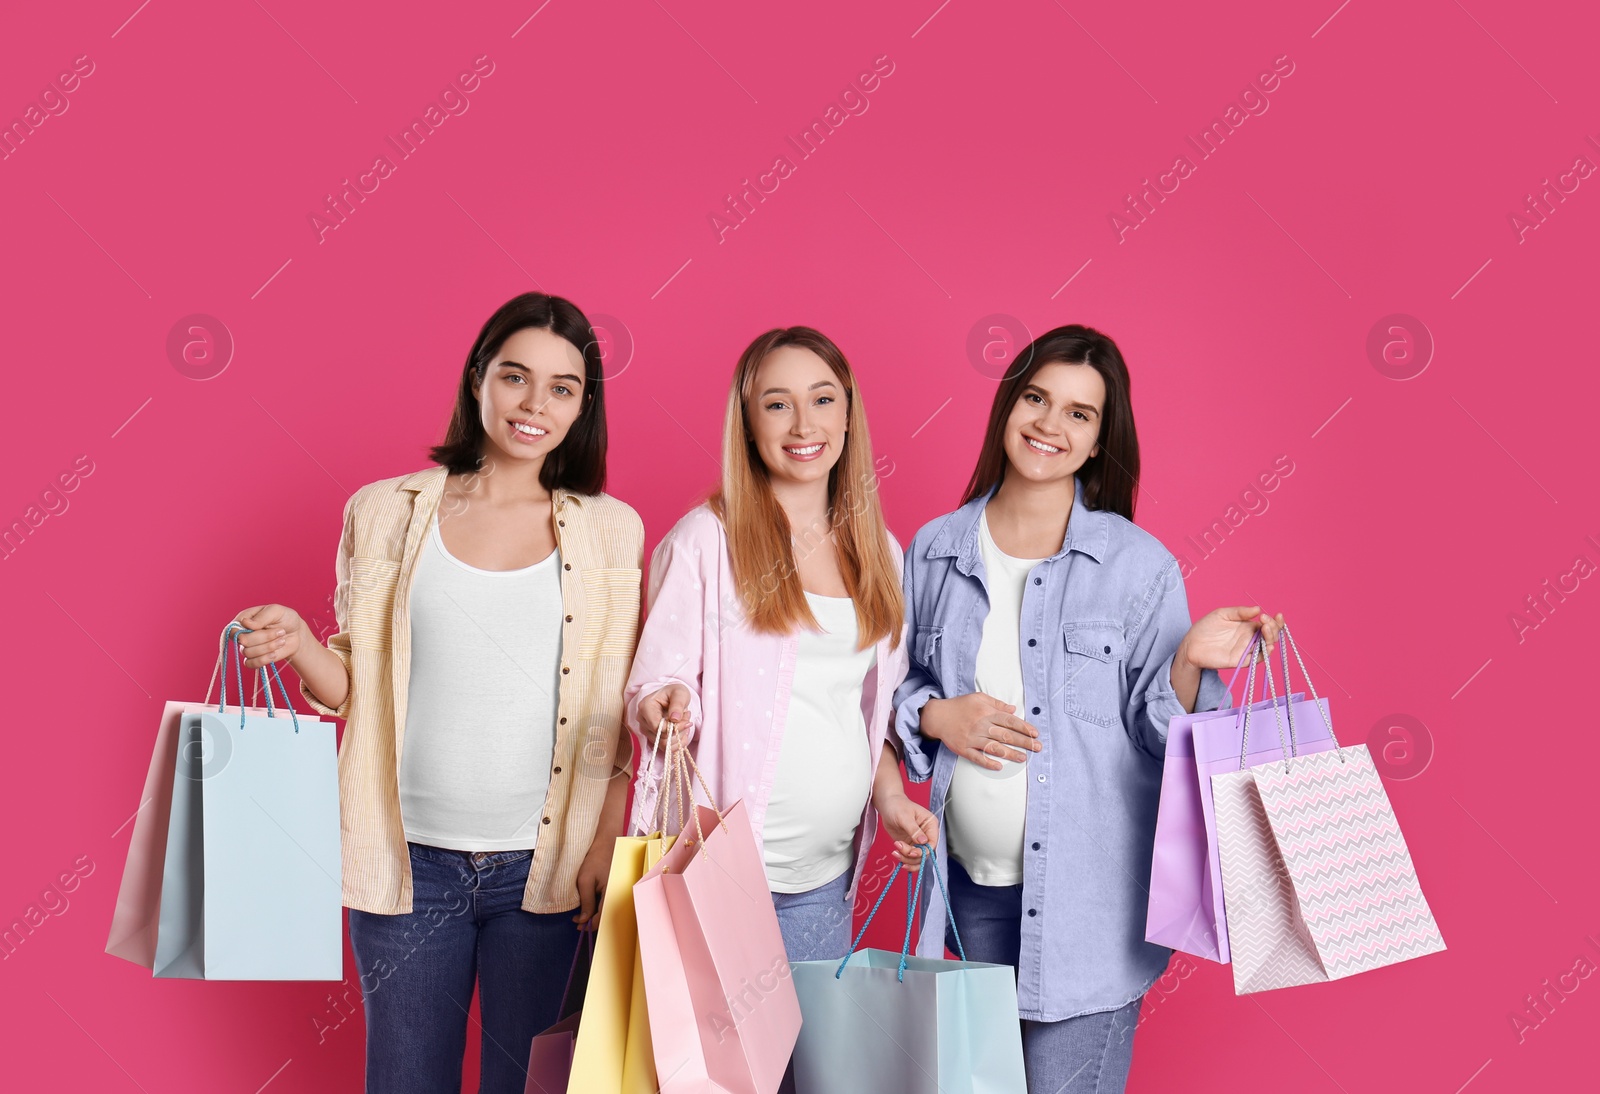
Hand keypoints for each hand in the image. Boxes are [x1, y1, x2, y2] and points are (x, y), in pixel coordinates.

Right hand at [233, 605, 307, 670]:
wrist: (297, 633)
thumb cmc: (285, 618)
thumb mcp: (277, 611)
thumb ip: (262, 617)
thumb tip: (246, 623)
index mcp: (244, 620)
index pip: (232, 629)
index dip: (242, 631)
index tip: (259, 627)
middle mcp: (243, 634)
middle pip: (243, 641)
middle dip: (264, 637)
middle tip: (280, 632)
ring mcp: (248, 647)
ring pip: (248, 653)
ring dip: (268, 647)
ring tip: (282, 640)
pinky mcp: (255, 658)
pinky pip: (250, 664)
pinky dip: (263, 660)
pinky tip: (274, 654)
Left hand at [573, 806, 623, 926]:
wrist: (605, 842)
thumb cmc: (594, 859)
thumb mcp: (585, 880)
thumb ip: (586, 901)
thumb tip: (584, 920)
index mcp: (612, 893)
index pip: (602, 917)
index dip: (589, 925)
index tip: (578, 924)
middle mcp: (618, 894)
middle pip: (606, 916)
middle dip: (591, 921)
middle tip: (577, 920)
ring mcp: (618, 891)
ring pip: (607, 910)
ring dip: (595, 914)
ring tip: (582, 914)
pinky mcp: (616, 887)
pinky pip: (608, 901)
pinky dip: (599, 906)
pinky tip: (590, 905)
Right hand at [636, 683, 694, 746]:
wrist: (672, 697)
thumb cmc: (675, 693)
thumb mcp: (680, 693)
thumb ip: (678, 704)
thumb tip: (675, 719)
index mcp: (645, 707)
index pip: (657, 727)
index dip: (674, 727)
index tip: (686, 720)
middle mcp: (642, 720)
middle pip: (661, 737)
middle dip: (678, 730)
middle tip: (687, 719)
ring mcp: (646, 730)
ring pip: (664, 745)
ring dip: (679, 736)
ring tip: (685, 723)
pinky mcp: (652, 737)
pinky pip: (665, 748)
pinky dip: (677, 743)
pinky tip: (682, 732)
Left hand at [875, 790, 938, 871]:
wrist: (888, 804)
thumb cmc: (897, 806)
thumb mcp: (905, 817)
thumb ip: (914, 830)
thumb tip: (923, 842)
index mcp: (930, 825)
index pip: (932, 843)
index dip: (923, 851)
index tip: (911, 852)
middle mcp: (927, 835)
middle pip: (925, 853)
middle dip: (912, 855)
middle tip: (898, 847)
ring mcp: (918, 841)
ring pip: (918, 859)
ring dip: (906, 859)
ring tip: (895, 852)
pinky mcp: (910, 845)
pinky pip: (910, 858)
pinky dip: (903, 859)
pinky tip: (895, 853)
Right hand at [919, 692, 1040, 771]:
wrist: (937, 716)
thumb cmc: (959, 706)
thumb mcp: (978, 698)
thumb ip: (996, 704)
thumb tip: (1013, 709)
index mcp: (986, 712)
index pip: (1009, 720)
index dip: (1023, 727)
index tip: (1035, 734)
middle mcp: (980, 725)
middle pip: (1005, 735)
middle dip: (1023, 742)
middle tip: (1037, 748)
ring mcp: (972, 738)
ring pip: (994, 747)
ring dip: (1010, 754)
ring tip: (1023, 758)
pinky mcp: (963, 748)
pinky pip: (977, 757)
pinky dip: (988, 762)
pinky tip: (999, 766)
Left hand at [1178, 607, 1284, 670]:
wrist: (1190, 645)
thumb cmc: (1205, 628)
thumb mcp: (1222, 614)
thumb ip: (1239, 612)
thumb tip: (1258, 608)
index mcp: (1247, 626)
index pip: (1267, 624)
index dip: (1274, 621)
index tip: (1270, 615)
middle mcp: (1250, 638)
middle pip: (1270, 635)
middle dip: (1274, 628)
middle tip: (1266, 622)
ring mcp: (1246, 650)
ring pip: (1266, 647)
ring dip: (1271, 639)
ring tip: (1266, 630)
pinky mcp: (1240, 660)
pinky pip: (1256, 660)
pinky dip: (1264, 655)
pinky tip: (1267, 647)